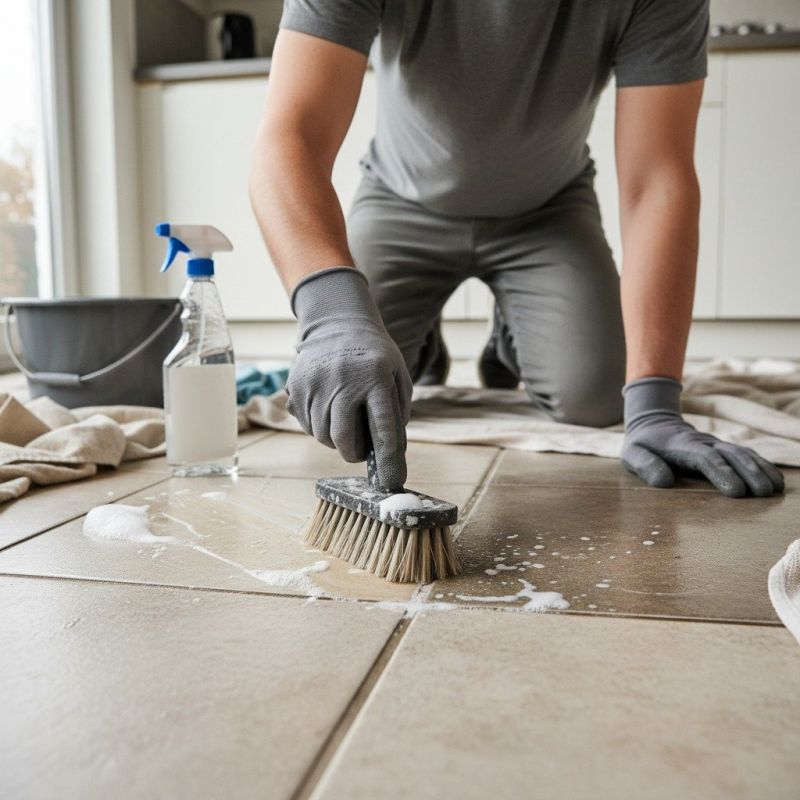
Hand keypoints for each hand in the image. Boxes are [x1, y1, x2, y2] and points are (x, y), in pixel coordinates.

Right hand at [287, 267, 412, 490]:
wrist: (337, 323)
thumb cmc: (375, 356)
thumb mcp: (398, 375)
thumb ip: (396, 412)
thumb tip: (390, 453)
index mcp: (375, 378)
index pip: (382, 426)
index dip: (386, 456)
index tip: (389, 477)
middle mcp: (343, 381)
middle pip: (342, 438)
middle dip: (352, 453)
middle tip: (359, 451)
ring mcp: (315, 383)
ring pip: (322, 434)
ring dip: (335, 440)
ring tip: (345, 423)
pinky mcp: (296, 385)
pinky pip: (306, 424)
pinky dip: (318, 427)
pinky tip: (328, 411)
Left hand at [621, 377, 783, 497]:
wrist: (653, 423)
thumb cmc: (643, 445)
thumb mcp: (632, 454)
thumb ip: (644, 465)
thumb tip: (664, 482)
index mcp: (682, 445)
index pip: (706, 458)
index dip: (722, 473)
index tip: (737, 491)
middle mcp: (705, 443)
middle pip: (732, 456)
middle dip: (750, 473)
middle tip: (764, 494)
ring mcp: (717, 444)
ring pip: (744, 454)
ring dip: (762, 470)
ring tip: (776, 490)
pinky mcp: (724, 449)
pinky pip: (748, 456)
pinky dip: (764, 466)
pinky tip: (777, 481)